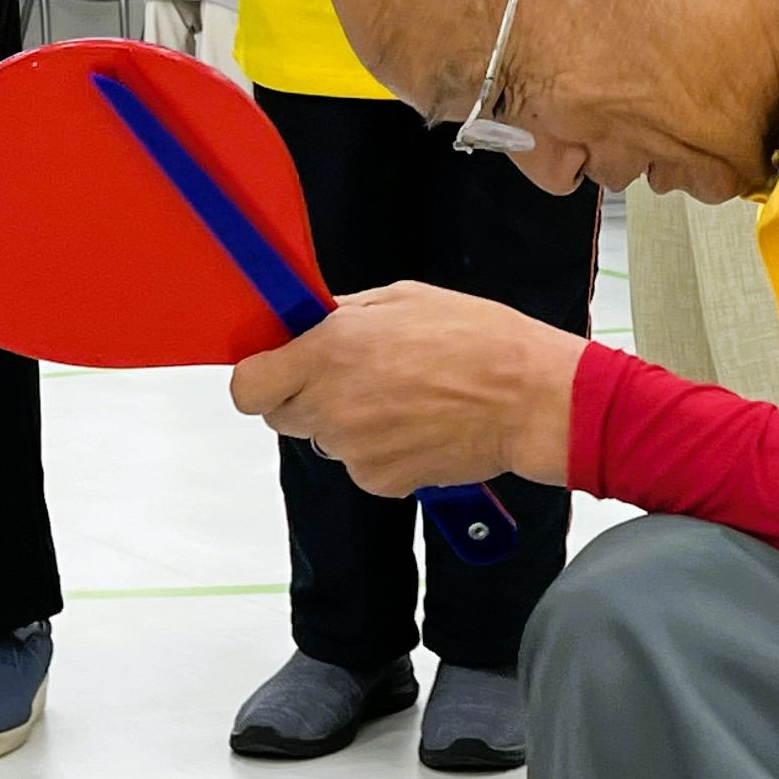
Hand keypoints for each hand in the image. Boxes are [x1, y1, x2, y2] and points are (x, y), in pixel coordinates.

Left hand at [226, 283, 579, 497]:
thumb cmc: (480, 342)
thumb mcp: (404, 298)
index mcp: (330, 351)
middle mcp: (332, 404)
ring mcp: (353, 448)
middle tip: (353, 379)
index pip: (248, 386)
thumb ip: (346, 315)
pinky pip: (361, 465)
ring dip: (350, 423)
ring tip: (404, 398)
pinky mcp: (379, 480)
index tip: (277, 371)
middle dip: (307, 398)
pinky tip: (420, 425)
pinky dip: (382, 451)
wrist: (531, 399)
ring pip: (326, 440)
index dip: (261, 379)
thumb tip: (312, 323)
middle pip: (282, 416)